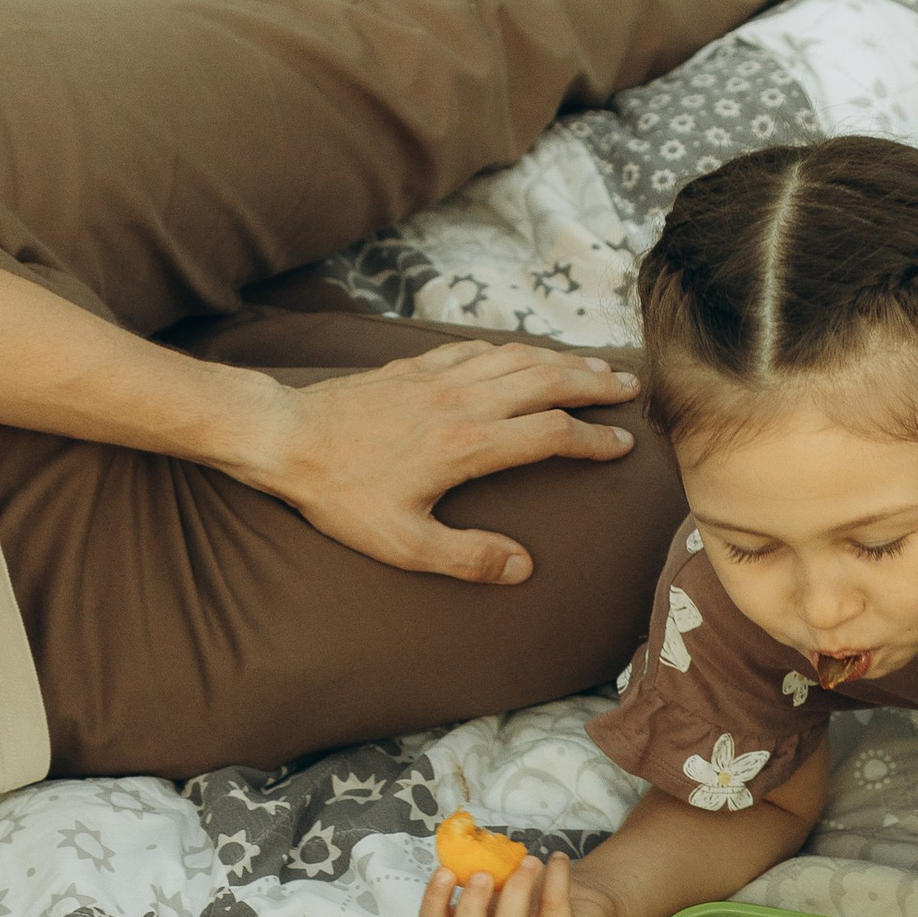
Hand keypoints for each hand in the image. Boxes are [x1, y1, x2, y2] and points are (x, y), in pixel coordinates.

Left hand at [250, 342, 640, 584]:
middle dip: (593, 385)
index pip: (550, 434)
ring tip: (596, 367)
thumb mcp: (402, 544)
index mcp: (467, 446)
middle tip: (631, 389)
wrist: (286, 438)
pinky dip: (512, 348)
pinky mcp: (415, 367)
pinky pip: (477, 347)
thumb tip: (522, 569)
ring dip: (562, 360)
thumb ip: (466, 557)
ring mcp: (439, 378)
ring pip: (516, 357)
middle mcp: (462, 402)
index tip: (623, 445)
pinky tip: (523, 353)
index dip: (593, 439)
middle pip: (546, 380)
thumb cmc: (340, 495)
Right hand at [419, 849, 617, 916]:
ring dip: (516, 890)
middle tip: (481, 873)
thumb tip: (463, 839)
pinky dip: (556, 877)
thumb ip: (479, 871)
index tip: (444, 870)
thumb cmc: (528, 895)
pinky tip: (558, 857)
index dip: (432, 905)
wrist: (580, 910)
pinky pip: (555, 909)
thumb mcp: (499, 884)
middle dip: (470, 907)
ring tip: (528, 860)